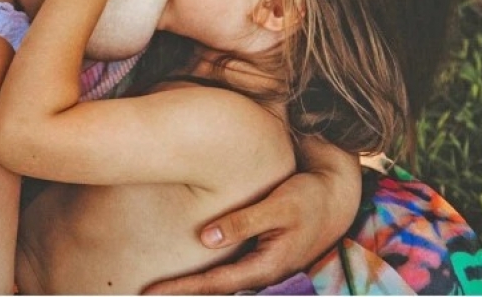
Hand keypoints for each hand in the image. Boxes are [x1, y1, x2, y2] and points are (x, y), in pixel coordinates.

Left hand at [143, 170, 358, 294]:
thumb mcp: (279, 206)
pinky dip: (208, 273)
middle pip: (214, 290)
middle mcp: (261, 271)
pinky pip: (228, 269)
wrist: (337, 195)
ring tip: (161, 287)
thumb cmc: (309, 198)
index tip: (149, 292)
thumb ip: (243, 222)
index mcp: (265, 266)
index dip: (181, 288)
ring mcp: (261, 264)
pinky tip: (191, 267)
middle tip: (144, 294)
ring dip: (192, 286)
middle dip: (181, 293)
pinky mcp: (260, 252)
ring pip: (220, 282)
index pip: (214, 284)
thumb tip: (205, 239)